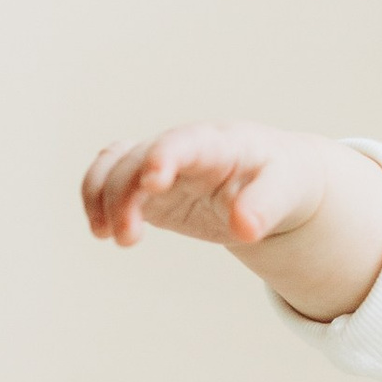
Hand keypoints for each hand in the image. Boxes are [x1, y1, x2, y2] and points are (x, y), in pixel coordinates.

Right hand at [80, 123, 381, 323]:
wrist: (276, 179)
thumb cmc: (283, 179)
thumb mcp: (286, 190)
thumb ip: (265, 206)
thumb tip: (244, 229)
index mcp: (219, 143)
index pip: (185, 142)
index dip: (164, 156)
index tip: (151, 180)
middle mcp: (183, 147)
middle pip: (138, 160)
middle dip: (124, 196)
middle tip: (126, 239)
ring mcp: (162, 163)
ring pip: (114, 166)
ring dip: (101, 198)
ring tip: (109, 237)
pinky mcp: (150, 186)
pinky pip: (109, 179)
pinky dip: (96, 198)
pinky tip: (102, 228)